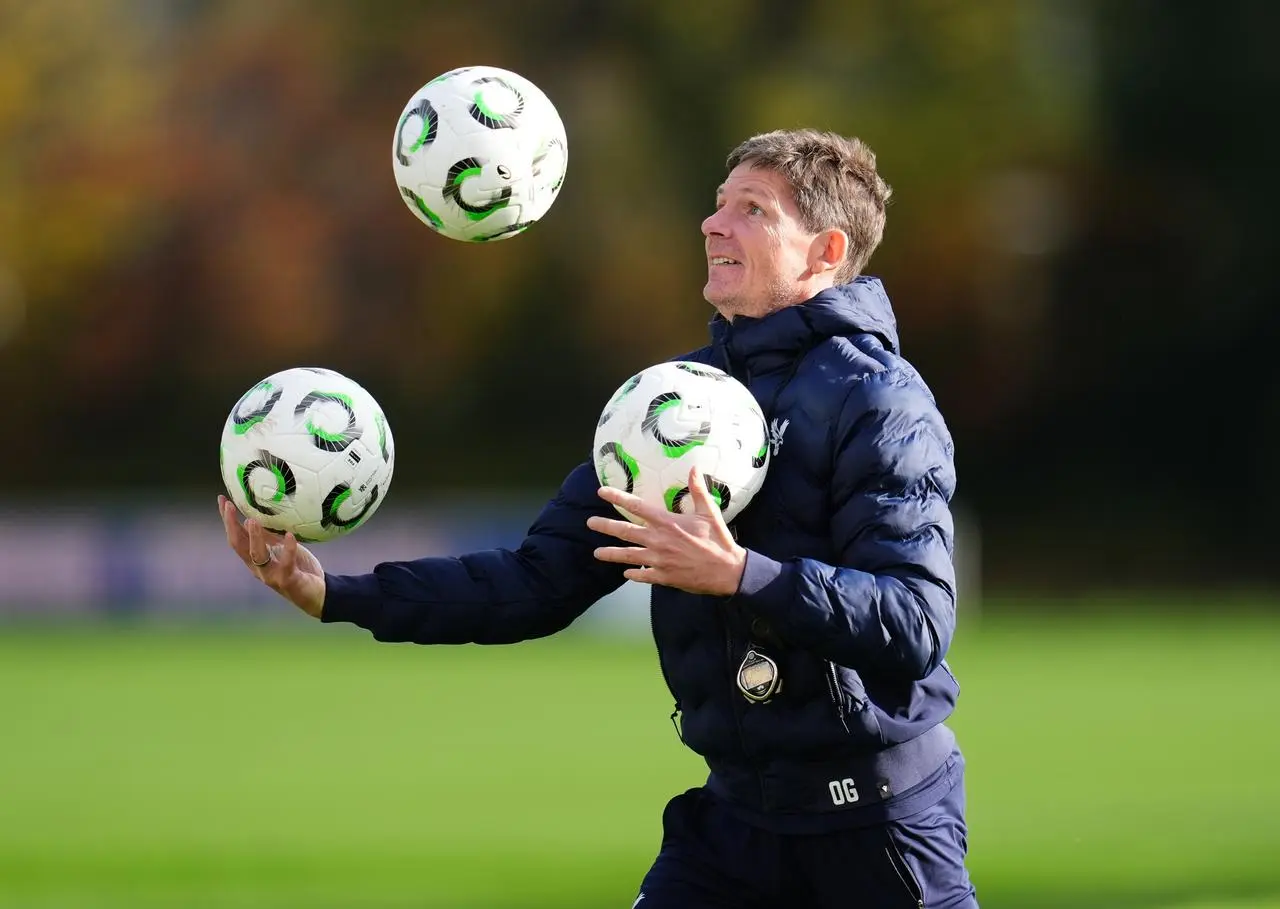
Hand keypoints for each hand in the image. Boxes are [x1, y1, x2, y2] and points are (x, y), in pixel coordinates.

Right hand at [218, 494, 325, 617]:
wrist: (318, 593)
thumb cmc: (299, 567)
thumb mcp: (282, 547)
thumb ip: (270, 535)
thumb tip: (254, 516)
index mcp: (255, 558)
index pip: (236, 536)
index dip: (227, 519)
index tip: (222, 499)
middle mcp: (258, 567)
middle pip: (238, 545)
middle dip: (231, 525)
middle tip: (229, 505)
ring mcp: (271, 575)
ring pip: (257, 556)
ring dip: (253, 538)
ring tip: (251, 521)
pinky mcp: (287, 580)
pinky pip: (286, 564)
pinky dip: (288, 549)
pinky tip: (290, 535)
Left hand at [587, 465, 746, 595]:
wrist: (727, 570)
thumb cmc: (718, 539)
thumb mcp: (709, 511)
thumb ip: (697, 489)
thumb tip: (693, 467)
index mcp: (667, 522)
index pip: (636, 507)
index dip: (617, 498)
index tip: (601, 492)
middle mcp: (658, 540)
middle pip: (625, 531)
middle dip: (605, 526)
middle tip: (589, 523)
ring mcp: (658, 560)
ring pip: (628, 555)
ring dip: (611, 553)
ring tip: (597, 553)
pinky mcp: (663, 576)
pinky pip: (642, 575)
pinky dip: (632, 575)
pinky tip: (625, 574)